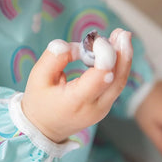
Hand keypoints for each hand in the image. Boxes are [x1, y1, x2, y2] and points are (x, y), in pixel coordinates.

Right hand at [22, 28, 132, 142]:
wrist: (43, 129)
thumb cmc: (38, 102)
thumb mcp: (37, 77)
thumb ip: (54, 57)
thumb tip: (77, 45)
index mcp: (76, 102)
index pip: (100, 76)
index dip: (103, 54)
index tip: (94, 40)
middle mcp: (94, 108)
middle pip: (117, 79)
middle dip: (122, 53)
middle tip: (122, 33)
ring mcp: (102, 110)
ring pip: (120, 82)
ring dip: (124, 58)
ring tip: (122, 36)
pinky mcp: (104, 107)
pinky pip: (115, 85)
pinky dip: (118, 66)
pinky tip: (115, 50)